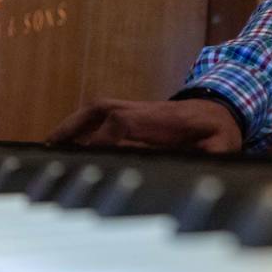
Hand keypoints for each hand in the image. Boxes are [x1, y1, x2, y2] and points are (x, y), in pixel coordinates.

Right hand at [47, 98, 242, 152]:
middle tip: (50, 149)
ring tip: (49, 145)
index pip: (122, 124)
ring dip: (72, 124)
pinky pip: (100, 112)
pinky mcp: (133, 111)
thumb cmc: (220, 132)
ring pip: (97, 108)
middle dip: (75, 128)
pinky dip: (81, 123)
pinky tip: (68, 141)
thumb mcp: (221, 147)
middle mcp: (143, 110)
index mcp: (162, 120)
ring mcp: (136, 107)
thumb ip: (207, 156)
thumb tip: (191, 164)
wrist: (222, 108)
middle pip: (102, 110)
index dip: (102, 140)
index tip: (85, 160)